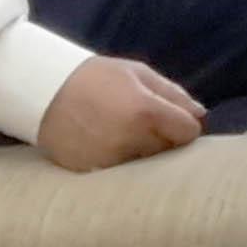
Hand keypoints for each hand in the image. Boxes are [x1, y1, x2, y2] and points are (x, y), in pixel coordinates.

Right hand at [36, 55, 204, 171]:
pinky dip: (121, 162)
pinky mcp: (91, 173)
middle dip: (165, 139)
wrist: (45, 92)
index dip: (186, 125)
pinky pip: (120, 173)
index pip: (188, 132)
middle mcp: (129, 141)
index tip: (176, 120)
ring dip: (144, 152)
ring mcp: (109, 161)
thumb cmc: (98, 77)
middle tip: (146, 124)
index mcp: (145, 112)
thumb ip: (173, 93)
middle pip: (168, 151)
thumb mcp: (138, 73)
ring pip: (145, 165)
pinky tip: (108, 144)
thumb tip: (201, 114)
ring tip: (124, 132)